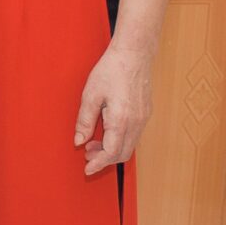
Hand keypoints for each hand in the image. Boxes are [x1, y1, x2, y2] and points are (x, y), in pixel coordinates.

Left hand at [75, 42, 153, 174]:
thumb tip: (79, 141)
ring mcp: (144, 119)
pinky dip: (120, 140)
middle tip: (86, 155)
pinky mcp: (146, 113)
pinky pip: (134, 135)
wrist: (134, 55)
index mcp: (121, 120)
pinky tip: (107, 131)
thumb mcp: (90, 95)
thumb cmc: (111, 71)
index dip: (98, 164)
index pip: (111, 152)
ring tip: (93, 142)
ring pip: (130, 145)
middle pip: (122, 154)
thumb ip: (84, 121)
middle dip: (104, 159)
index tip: (87, 169)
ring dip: (112, 149)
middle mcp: (136, 123)